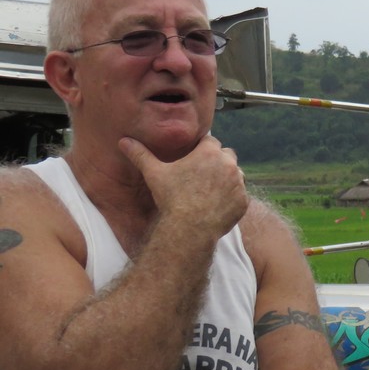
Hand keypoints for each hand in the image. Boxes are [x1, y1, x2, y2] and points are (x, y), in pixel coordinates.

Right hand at [120, 135, 247, 238]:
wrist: (189, 228)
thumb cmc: (171, 198)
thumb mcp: (154, 174)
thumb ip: (141, 155)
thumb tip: (123, 141)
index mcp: (210, 152)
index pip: (210, 141)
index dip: (202, 149)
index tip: (194, 159)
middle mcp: (229, 164)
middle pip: (226, 155)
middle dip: (217, 161)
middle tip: (202, 175)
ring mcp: (239, 183)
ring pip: (236, 175)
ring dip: (227, 179)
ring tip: (210, 191)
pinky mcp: (244, 201)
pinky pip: (240, 195)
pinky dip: (232, 198)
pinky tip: (217, 205)